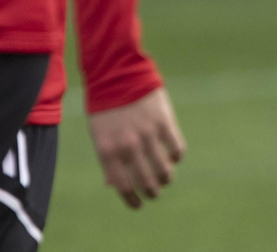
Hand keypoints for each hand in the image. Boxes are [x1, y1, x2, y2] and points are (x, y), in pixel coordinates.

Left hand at [86, 87, 185, 208]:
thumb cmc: (105, 106)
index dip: (132, 199)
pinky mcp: (164, 122)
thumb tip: (111, 186)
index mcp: (108, 150)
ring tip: (166, 178)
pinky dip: (176, 157)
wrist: (117, 72)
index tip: (138, 204)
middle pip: (146, 182)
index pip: (123, 186)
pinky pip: (177, 149)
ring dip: (166, 179)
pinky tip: (172, 156)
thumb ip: (107, 160)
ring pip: (164, 170)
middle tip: (154, 193)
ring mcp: (147, 134)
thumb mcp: (99, 135)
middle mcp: (128, 146)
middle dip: (152, 192)